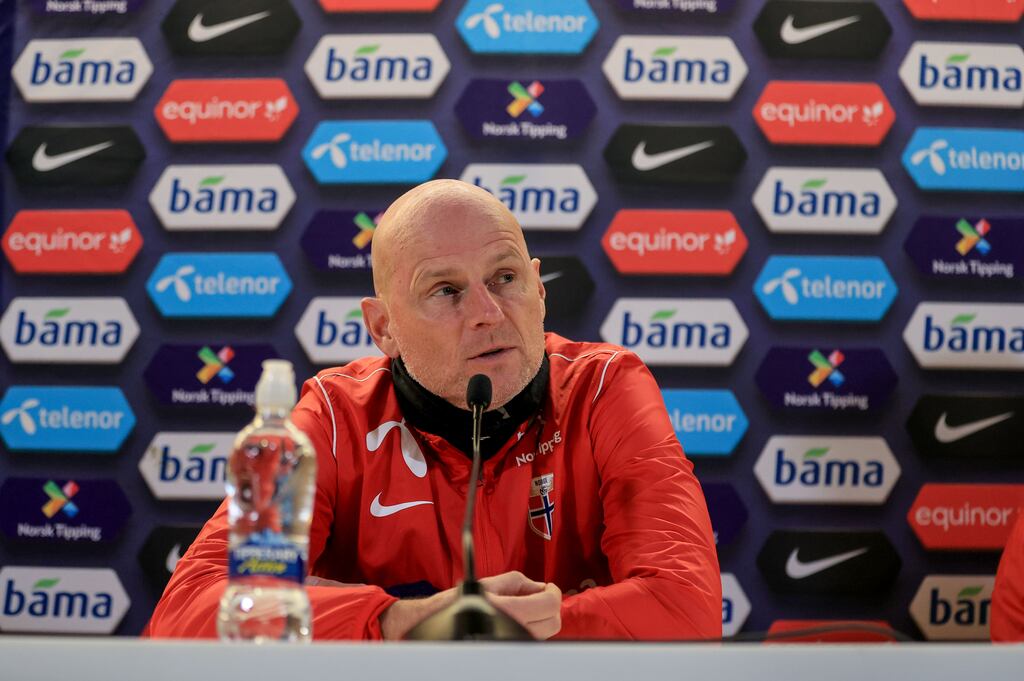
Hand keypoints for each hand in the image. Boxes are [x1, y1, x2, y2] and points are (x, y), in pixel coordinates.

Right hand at [378, 571, 561, 640]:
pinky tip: (516, 618)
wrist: (434, 624)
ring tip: (524, 606)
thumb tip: (538, 586)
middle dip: (550, 607)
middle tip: (539, 595)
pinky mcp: (505, 649)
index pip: (550, 604)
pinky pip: (530, 641)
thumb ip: (518, 581)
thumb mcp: (488, 583)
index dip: (553, 593)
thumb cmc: (457, 602)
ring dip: (540, 619)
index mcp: (509, 611)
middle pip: (553, 623)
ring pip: (543, 634)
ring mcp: (510, 643)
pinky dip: (530, 628)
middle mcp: (513, 631)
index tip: (548, 587)